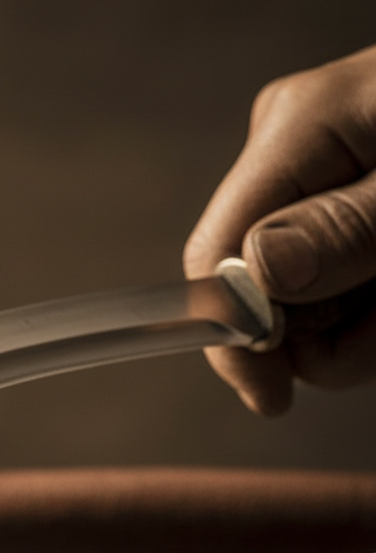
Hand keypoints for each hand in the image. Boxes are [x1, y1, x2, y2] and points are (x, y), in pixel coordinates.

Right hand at [185, 45, 375, 415]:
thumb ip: (349, 229)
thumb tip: (259, 273)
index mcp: (299, 129)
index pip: (217, 252)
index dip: (233, 333)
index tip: (274, 396)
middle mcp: (292, 155)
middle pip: (261, 290)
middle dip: (330, 330)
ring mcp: (318, 185)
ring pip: (305, 304)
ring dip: (366, 325)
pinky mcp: (344, 214)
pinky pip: (338, 292)